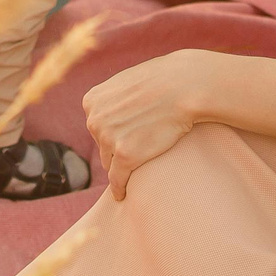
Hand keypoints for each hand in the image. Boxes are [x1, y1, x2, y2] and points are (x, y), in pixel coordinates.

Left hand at [81, 51, 206, 198]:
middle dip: (116, 147)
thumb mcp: (126, 82)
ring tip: (136, 168)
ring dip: (121, 166)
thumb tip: (104, 111)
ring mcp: (108, 139)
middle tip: (138, 148)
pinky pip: (117, 179)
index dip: (114, 131)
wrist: (184, 86)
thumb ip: (112, 98)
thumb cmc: (162, 80)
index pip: (97, 125)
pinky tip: (122, 195)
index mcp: (92, 101)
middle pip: (102, 145)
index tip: (128, 134)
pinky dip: (119, 188)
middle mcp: (94, 120)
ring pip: (110, 162)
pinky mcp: (126, 156)